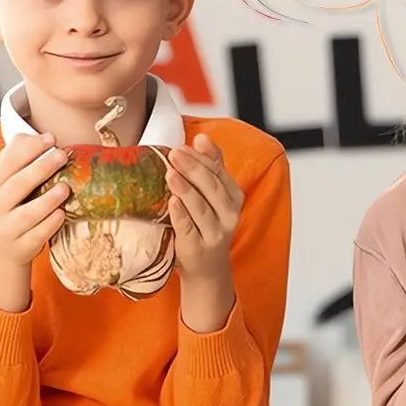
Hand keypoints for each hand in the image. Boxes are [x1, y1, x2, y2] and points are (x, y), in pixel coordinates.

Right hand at [0, 133, 69, 310]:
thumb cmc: (8, 206)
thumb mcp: (4, 182)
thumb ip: (16, 157)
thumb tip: (35, 135)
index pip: (8, 162)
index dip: (29, 149)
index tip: (51, 138)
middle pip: (17, 185)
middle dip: (41, 168)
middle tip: (62, 155)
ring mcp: (7, 228)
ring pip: (27, 213)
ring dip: (48, 200)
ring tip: (65, 188)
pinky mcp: (21, 247)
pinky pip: (37, 236)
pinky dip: (50, 225)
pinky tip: (62, 214)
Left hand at [166, 134, 243, 281]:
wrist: (207, 268)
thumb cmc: (206, 225)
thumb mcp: (213, 196)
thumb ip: (210, 168)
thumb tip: (202, 138)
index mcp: (234, 197)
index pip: (219, 172)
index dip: (204, 157)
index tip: (188, 143)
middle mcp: (229, 215)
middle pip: (212, 188)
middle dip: (193, 169)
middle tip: (175, 153)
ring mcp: (214, 234)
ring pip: (201, 208)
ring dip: (186, 189)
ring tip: (170, 172)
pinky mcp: (197, 249)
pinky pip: (188, 230)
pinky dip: (181, 215)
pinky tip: (172, 202)